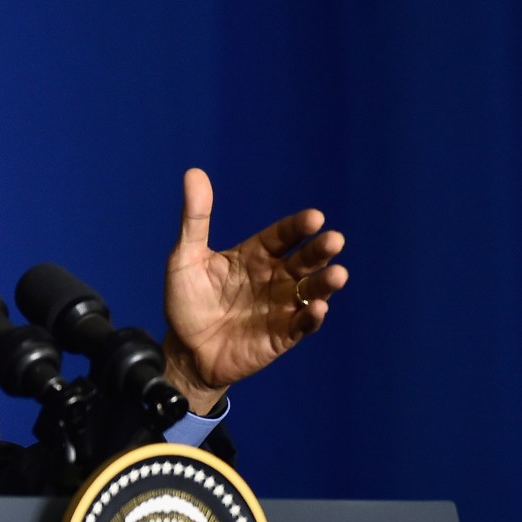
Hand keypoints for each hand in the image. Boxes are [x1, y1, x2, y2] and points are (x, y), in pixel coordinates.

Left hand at [161, 168, 347, 413]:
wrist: (184, 349)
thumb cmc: (186, 300)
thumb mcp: (185, 257)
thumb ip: (195, 219)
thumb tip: (193, 172)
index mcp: (255, 255)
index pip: (282, 236)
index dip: (297, 227)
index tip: (314, 217)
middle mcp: (274, 278)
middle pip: (304, 261)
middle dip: (320, 251)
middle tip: (334, 240)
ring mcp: (280, 307)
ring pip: (311, 291)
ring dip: (325, 284)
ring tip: (337, 274)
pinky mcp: (281, 336)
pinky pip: (302, 325)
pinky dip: (311, 317)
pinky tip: (317, 308)